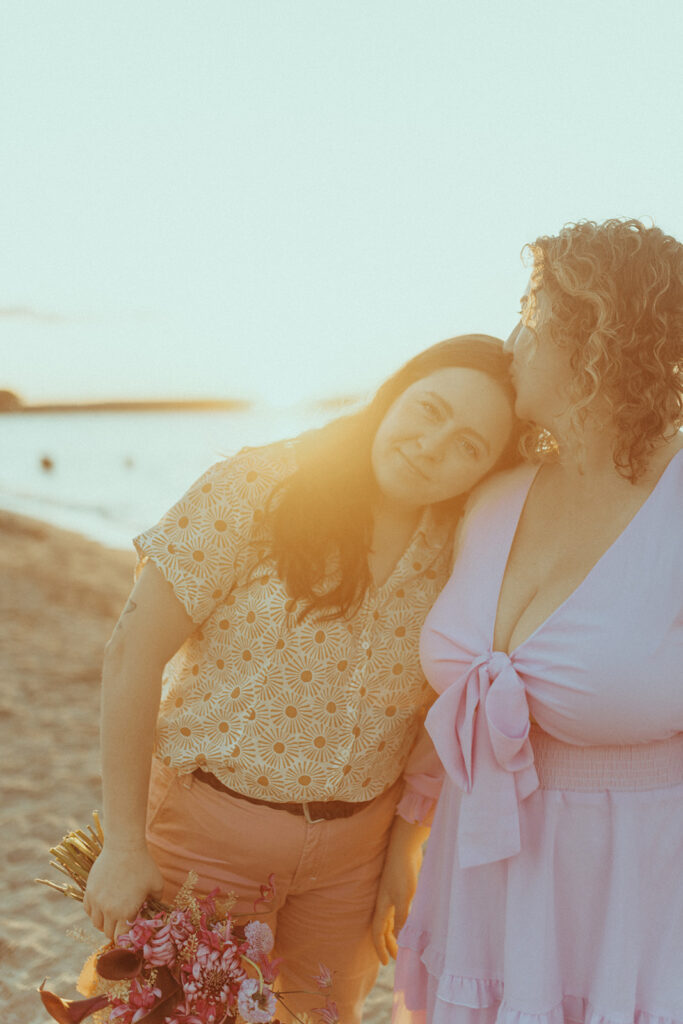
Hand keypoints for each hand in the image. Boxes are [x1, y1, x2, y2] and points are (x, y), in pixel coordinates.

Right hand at [83, 843, 163, 939]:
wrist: (124, 847)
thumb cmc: (143, 865)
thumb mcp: (157, 884)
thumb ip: (156, 900)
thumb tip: (154, 908)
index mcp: (125, 912)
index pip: (120, 938)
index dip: (125, 939)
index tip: (129, 935)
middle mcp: (108, 910)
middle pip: (107, 932)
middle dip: (115, 931)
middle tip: (122, 925)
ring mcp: (96, 901)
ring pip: (96, 923)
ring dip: (104, 923)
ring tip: (112, 916)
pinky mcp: (89, 891)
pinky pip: (88, 910)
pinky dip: (94, 912)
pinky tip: (102, 906)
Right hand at [371, 818, 428, 963]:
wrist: (405, 847)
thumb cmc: (402, 872)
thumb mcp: (403, 898)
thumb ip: (401, 919)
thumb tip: (400, 939)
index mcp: (382, 906)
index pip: (378, 932)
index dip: (380, 948)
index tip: (386, 962)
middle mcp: (385, 902)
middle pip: (384, 928)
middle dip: (389, 944)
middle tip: (399, 957)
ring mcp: (392, 895)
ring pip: (392, 920)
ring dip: (396, 933)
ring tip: (404, 944)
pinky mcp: (401, 888)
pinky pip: (399, 910)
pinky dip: (403, 920)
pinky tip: (411, 923)